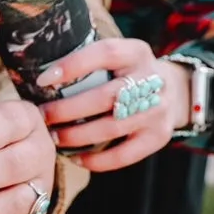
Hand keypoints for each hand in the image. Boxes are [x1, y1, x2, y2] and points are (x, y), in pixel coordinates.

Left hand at [38, 38, 189, 171]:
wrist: (174, 91)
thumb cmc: (126, 75)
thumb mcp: (117, 58)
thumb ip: (88, 62)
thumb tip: (39, 78)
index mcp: (136, 53)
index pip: (106, 53)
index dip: (73, 66)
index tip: (42, 80)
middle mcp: (152, 79)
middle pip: (105, 96)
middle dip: (67, 110)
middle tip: (42, 117)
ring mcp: (158, 110)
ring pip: (112, 127)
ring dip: (76, 136)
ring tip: (52, 138)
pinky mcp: (159, 136)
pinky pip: (124, 155)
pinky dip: (96, 160)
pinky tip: (75, 158)